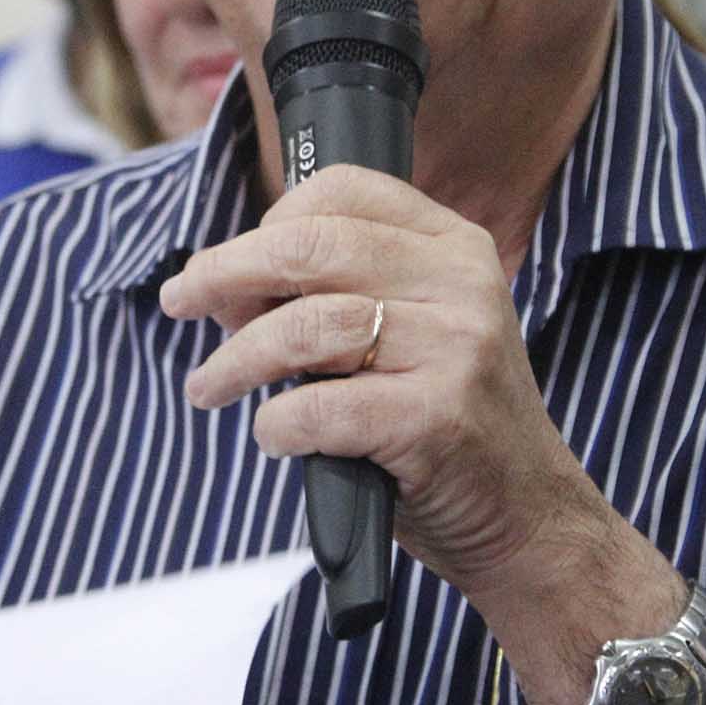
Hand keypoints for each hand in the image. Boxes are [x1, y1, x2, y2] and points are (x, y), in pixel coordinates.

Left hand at [164, 164, 627, 608]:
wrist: (525, 513)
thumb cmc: (445, 421)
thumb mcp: (410, 331)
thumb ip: (334, 294)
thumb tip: (221, 285)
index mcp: (453, 245)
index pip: (343, 190)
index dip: (268, 220)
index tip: (228, 263)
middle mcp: (460, 283)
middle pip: (311, 246)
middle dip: (226, 272)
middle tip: (180, 302)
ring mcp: (453, 348)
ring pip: (306, 326)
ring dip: (236, 359)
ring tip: (208, 386)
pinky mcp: (436, 418)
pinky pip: (319, 406)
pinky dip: (276, 423)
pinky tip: (274, 435)